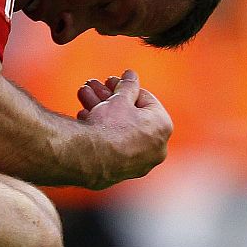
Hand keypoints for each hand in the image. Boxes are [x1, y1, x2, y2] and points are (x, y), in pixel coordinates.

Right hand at [74, 69, 171, 188]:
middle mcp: (156, 147)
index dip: (125, 87)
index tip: (111, 80)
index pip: (145, 99)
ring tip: (83, 95)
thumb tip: (131, 75)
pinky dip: (101, 131)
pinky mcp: (121, 171)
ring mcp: (139, 162)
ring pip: (119, 130)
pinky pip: (113, 146)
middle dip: (109, 98)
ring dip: (100, 110)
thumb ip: (128, 86)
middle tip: (94, 86)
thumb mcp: (120, 98)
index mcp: (163, 126)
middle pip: (130, 115)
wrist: (91, 158)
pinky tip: (84, 116)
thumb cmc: (111, 126)